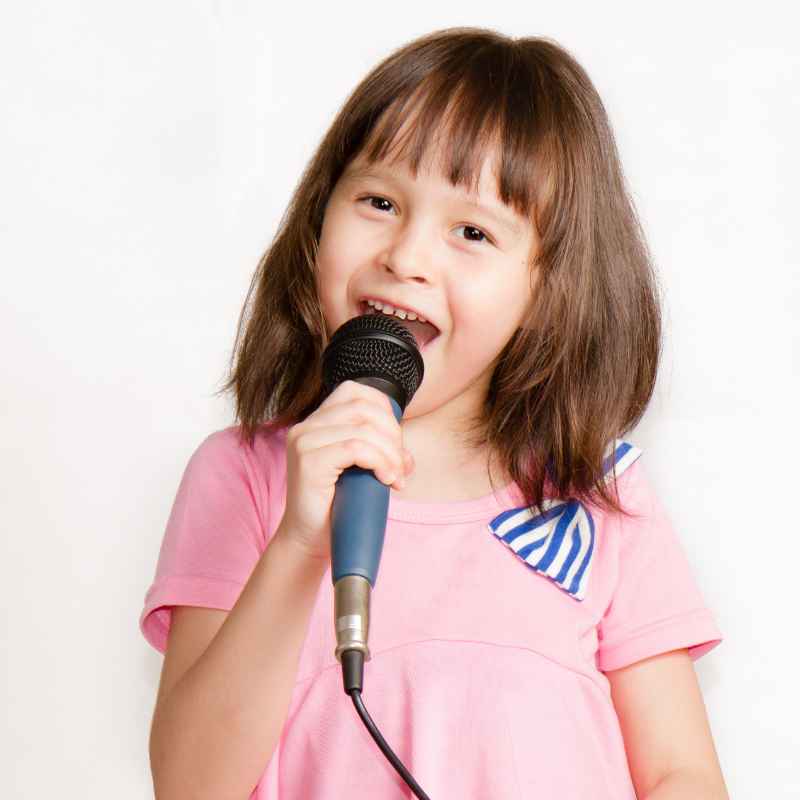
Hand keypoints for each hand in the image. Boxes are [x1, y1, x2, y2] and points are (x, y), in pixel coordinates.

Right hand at [276, 380, 414, 562]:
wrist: (309, 540)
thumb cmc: (336, 507)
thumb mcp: (362, 471)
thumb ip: (381, 453)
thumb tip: (408, 455)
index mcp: (316, 422)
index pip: (355, 391)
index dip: (384, 409)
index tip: (396, 441)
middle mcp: (306, 427)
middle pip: (364, 408)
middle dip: (392, 434)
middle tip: (400, 464)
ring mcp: (304, 442)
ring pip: (363, 429)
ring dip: (390, 453)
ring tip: (395, 477)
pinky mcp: (308, 462)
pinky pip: (355, 448)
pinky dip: (379, 462)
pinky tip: (387, 479)